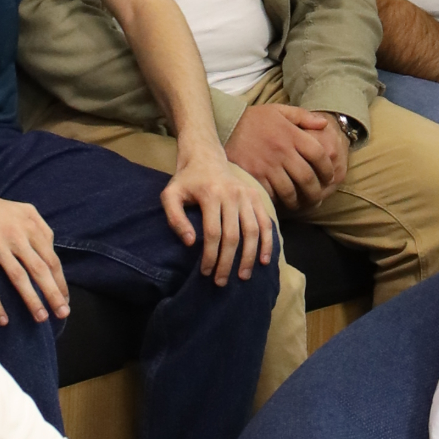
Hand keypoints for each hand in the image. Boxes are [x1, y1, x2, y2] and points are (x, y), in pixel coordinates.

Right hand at [0, 187, 68, 326]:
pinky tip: (3, 319)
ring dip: (32, 300)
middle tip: (63, 313)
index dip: (60, 281)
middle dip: (54, 294)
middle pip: (40, 269)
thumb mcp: (23, 210)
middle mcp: (17, 236)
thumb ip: (40, 228)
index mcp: (31, 226)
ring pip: (19, 278)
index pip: (51, 258)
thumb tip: (51, 252)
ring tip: (41, 318)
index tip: (65, 298)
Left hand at [162, 144, 279, 283]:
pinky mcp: (256, 196)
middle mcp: (232, 194)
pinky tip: (264, 260)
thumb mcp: (170, 195)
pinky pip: (265, 222)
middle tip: (222, 282)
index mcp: (210, 194)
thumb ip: (175, 219)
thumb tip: (191, 243)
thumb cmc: (186, 181)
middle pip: (234, 236)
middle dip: (228, 262)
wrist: (205, 157)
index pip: (213, 233)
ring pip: (253, 231)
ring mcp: (247, 195)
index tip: (206, 273)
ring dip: (250, 257)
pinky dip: (267, 242)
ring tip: (244, 276)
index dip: (211, 256)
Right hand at [226, 101, 349, 208]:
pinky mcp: (253, 176)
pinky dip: (278, 201)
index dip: (328, 169)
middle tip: (318, 200)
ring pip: (290, 191)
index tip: (329, 178)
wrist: (225, 125)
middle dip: (316, 193)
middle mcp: (282, 151)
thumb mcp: (279, 110)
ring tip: (300, 206)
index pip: (319, 155)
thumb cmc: (254, 119)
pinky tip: (281, 203)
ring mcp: (267, 165)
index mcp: (291, 134)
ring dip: (298, 202)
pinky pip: (270, 194)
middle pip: (307, 178)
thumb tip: (324, 124)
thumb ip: (303, 117)